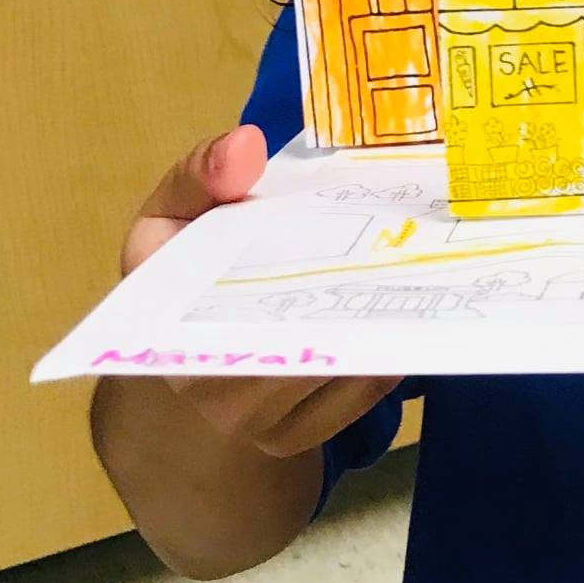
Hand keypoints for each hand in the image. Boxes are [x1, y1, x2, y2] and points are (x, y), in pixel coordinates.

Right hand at [119, 127, 400, 456]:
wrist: (187, 343)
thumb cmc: (184, 261)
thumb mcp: (177, 207)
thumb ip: (202, 171)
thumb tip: (246, 145)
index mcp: (162, 315)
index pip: (218, 301)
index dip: (272, 272)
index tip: (320, 234)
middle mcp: (204, 381)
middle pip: (294, 340)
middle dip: (350, 294)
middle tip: (404, 243)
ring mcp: (252, 419)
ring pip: (333, 369)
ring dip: (379, 323)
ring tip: (422, 269)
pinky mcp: (295, 437)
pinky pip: (356, 397)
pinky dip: (389, 353)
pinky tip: (413, 309)